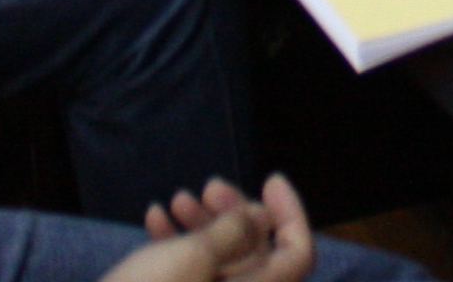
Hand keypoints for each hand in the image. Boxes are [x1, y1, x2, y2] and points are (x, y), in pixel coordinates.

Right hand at [120, 176, 314, 281]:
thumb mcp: (194, 256)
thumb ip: (236, 232)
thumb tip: (263, 219)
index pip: (298, 255)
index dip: (291, 214)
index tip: (270, 180)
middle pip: (257, 255)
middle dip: (235, 214)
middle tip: (208, 187)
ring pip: (221, 263)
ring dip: (203, 226)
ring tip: (177, 199)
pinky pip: (193, 278)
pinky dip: (178, 247)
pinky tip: (153, 220)